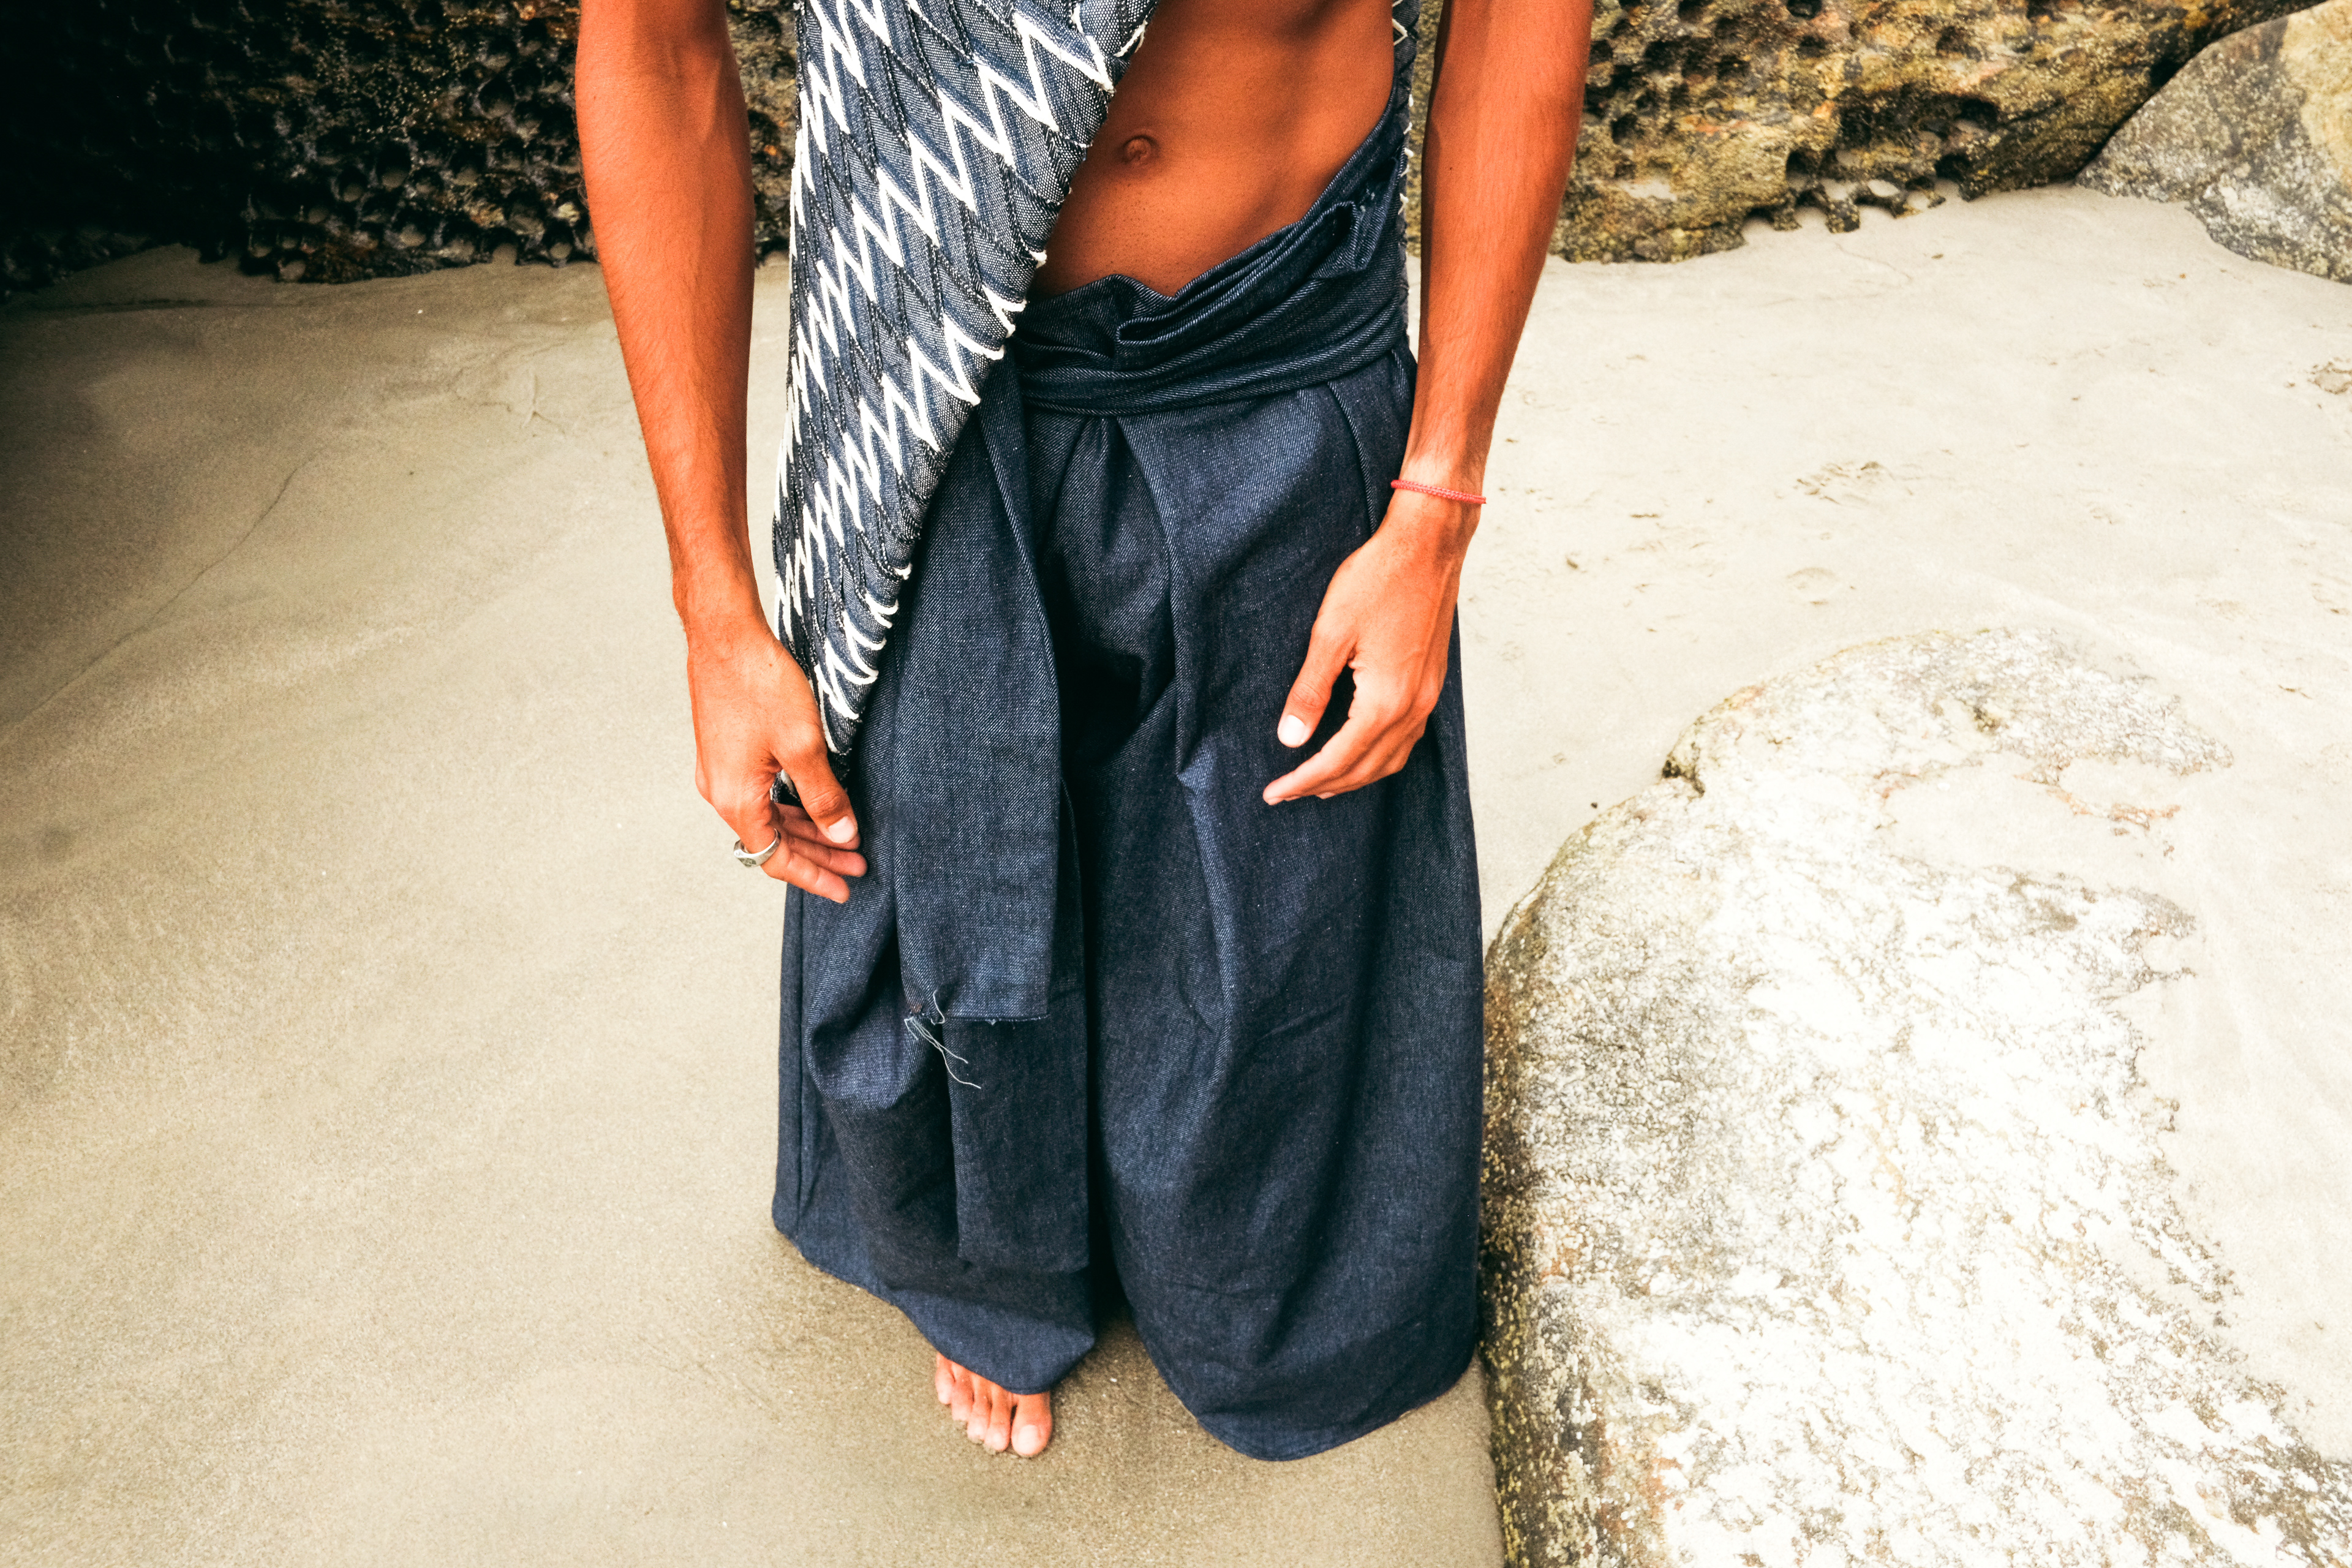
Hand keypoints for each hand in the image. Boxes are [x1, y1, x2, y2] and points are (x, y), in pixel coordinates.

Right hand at [687, 623, 865, 900]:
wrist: (724, 635)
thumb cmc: (759, 684)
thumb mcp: (803, 746)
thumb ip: (824, 796)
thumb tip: (843, 835)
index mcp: (736, 799)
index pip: (776, 858)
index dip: (813, 876)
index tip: (845, 889)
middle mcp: (721, 792)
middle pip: (773, 840)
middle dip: (818, 855)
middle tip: (858, 865)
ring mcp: (720, 771)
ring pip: (768, 816)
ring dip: (807, 829)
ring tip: (846, 839)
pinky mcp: (726, 751)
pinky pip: (760, 794)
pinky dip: (790, 806)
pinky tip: (817, 805)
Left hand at [1263, 489, 1472, 803]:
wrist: (1429, 546)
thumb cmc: (1379, 579)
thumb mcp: (1331, 633)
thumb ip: (1310, 691)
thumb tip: (1290, 739)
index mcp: (1385, 700)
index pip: (1338, 760)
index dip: (1303, 780)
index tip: (1274, 793)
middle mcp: (1413, 707)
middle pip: (1366, 768)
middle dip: (1325, 785)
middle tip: (1289, 792)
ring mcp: (1428, 697)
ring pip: (1391, 759)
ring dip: (1356, 777)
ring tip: (1322, 783)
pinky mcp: (1433, 683)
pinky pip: (1408, 738)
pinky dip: (1381, 756)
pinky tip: (1362, 750)